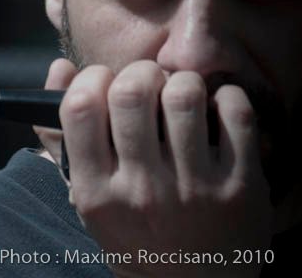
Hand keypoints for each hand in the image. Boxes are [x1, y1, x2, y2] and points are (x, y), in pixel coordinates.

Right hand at [40, 60, 273, 276]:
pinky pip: (235, 110)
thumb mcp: (93, 197)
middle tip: (152, 84)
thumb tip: (61, 69)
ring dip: (185, 82)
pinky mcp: (240, 184)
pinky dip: (228, 97)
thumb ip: (66, 136)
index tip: (108, 84)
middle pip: (132, 91)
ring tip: (185, 98)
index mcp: (97, 191)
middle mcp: (142, 190)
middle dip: (143, 72)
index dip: (93, 79)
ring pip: (184, 94)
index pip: (79, 107)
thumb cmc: (139, 232)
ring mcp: (194, 188)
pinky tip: (219, 111)